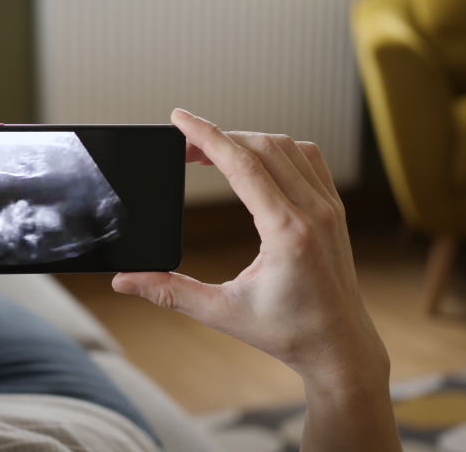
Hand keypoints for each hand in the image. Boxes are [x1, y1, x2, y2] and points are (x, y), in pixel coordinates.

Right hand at [113, 109, 387, 385]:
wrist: (340, 347)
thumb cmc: (288, 332)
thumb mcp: (222, 312)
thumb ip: (169, 293)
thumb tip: (125, 281)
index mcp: (287, 232)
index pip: (242, 164)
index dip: (206, 135)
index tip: (179, 118)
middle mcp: (314, 211)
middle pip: (261, 146)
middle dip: (218, 137)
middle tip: (184, 146)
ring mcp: (330, 207)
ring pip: (286, 146)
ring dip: (247, 140)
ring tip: (213, 152)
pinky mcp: (335, 209)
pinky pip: (308, 158)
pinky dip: (277, 148)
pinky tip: (256, 160)